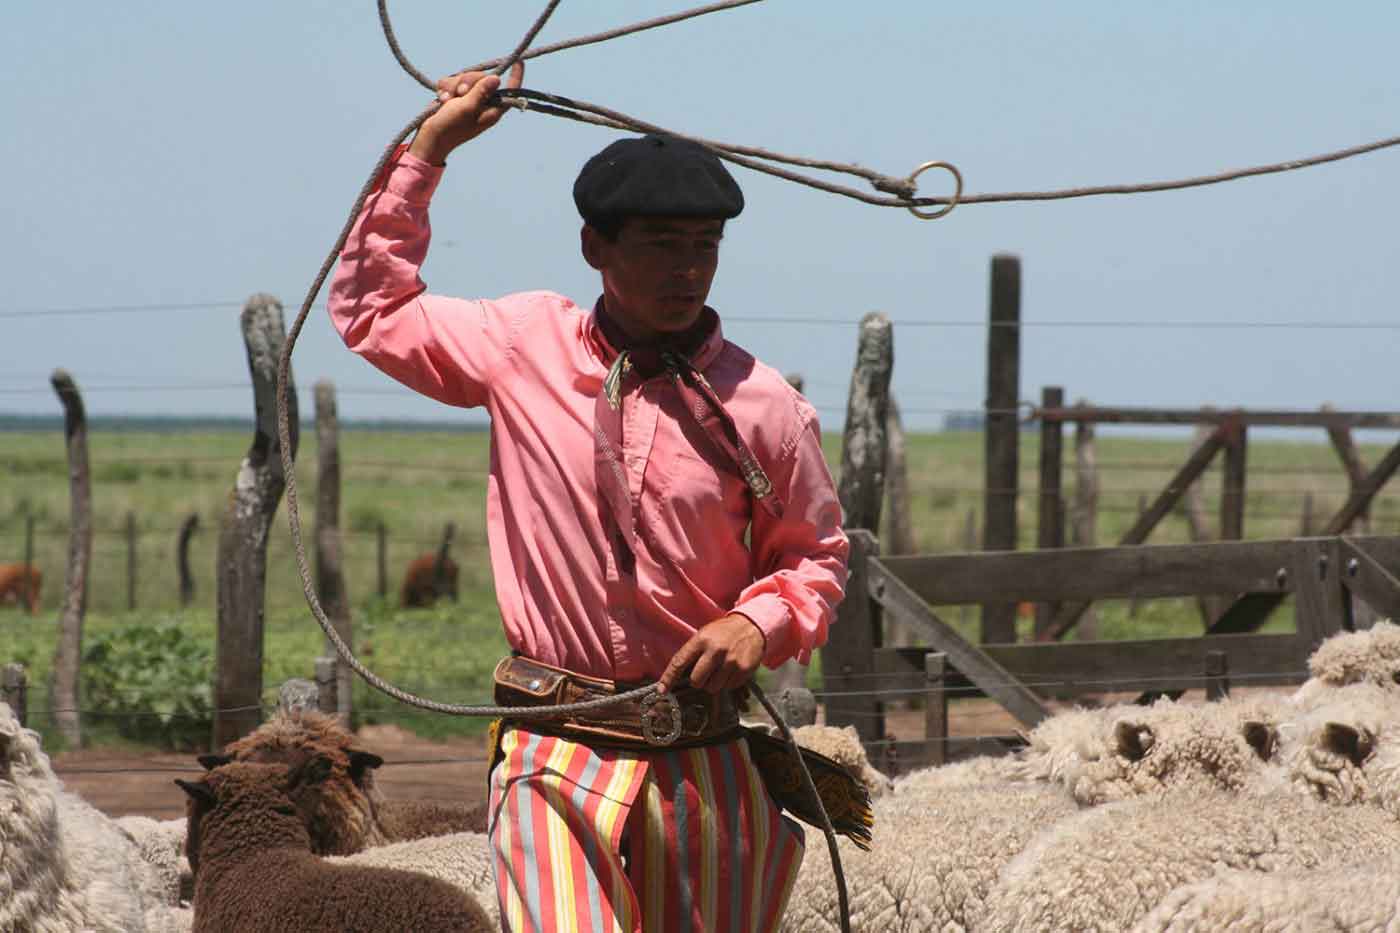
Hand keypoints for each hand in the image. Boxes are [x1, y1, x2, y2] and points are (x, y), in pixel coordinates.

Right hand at [408, 62, 524, 164]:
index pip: (509, 91)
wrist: (430, 137)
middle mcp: (483, 102)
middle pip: (482, 77)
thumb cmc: (451, 127)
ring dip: (453, 86)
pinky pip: (452, 81)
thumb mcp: (467, 108)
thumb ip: (481, 92)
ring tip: (447, 101)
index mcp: (492, 109)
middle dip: (468, 81)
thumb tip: (497, 79)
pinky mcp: (455, 95)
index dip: (515, 77)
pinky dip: (445, 89)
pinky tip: (442, 100)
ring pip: (464, 77)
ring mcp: (468, 98)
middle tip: (461, 93)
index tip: (520, 62)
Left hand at [659, 613, 765, 694]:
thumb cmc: (723, 632)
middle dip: (697, 681)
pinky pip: (728, 687)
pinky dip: (727, 682)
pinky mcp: (743, 669)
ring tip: (719, 670)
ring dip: (713, 683)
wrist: (751, 625)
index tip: (662, 690)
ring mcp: (731, 661)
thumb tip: (676, 677)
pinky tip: (731, 669)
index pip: (680, 662)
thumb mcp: (704, 635)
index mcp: (701, 640)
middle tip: (704, 674)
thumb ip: (692, 653)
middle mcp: (715, 650)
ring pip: (713, 687)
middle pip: (696, 680)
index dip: (669, 678)